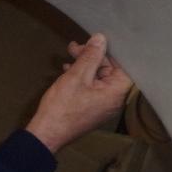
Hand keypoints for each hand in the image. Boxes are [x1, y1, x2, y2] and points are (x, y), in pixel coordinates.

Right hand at [26, 34, 133, 152]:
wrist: (47, 133)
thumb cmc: (63, 106)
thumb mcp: (77, 75)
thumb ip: (90, 56)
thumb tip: (101, 38)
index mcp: (117, 92)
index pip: (124, 65)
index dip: (111, 51)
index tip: (97, 40)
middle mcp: (115, 99)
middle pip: (110, 70)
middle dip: (93, 56)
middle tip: (75, 47)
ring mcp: (104, 104)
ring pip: (98, 76)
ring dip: (85, 64)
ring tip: (69, 53)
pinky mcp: (92, 106)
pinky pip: (92, 86)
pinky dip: (82, 76)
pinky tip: (67, 68)